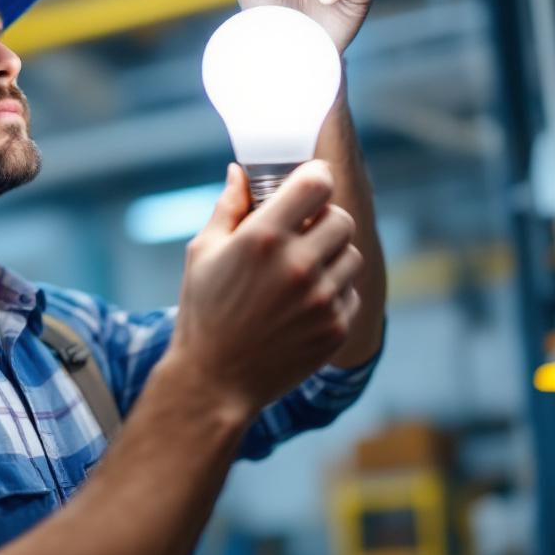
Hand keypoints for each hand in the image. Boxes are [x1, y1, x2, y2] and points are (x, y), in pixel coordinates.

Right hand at [169, 162, 363, 413]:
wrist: (215, 382)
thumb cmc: (203, 312)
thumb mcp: (203, 253)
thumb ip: (228, 208)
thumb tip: (240, 172)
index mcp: (263, 237)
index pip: (317, 183)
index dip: (315, 179)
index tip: (308, 185)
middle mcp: (298, 264)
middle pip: (341, 218)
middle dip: (323, 220)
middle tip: (302, 233)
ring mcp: (322, 299)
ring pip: (352, 254)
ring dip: (332, 256)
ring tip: (302, 271)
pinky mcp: (336, 327)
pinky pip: (351, 291)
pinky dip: (334, 291)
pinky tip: (303, 303)